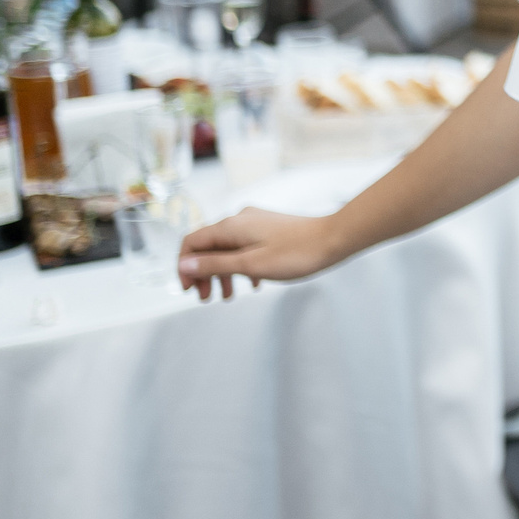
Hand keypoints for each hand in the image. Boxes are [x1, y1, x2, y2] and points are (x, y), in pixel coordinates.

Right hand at [177, 208, 352, 301]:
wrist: (334, 239)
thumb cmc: (295, 253)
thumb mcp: (250, 264)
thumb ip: (215, 265)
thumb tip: (184, 265)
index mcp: (231, 226)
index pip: (192, 242)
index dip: (185, 266)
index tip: (189, 289)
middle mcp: (240, 220)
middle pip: (208, 246)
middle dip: (204, 273)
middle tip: (206, 298)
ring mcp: (256, 223)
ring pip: (228, 249)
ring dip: (223, 273)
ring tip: (228, 297)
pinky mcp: (269, 229)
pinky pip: (246, 248)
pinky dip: (242, 266)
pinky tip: (253, 285)